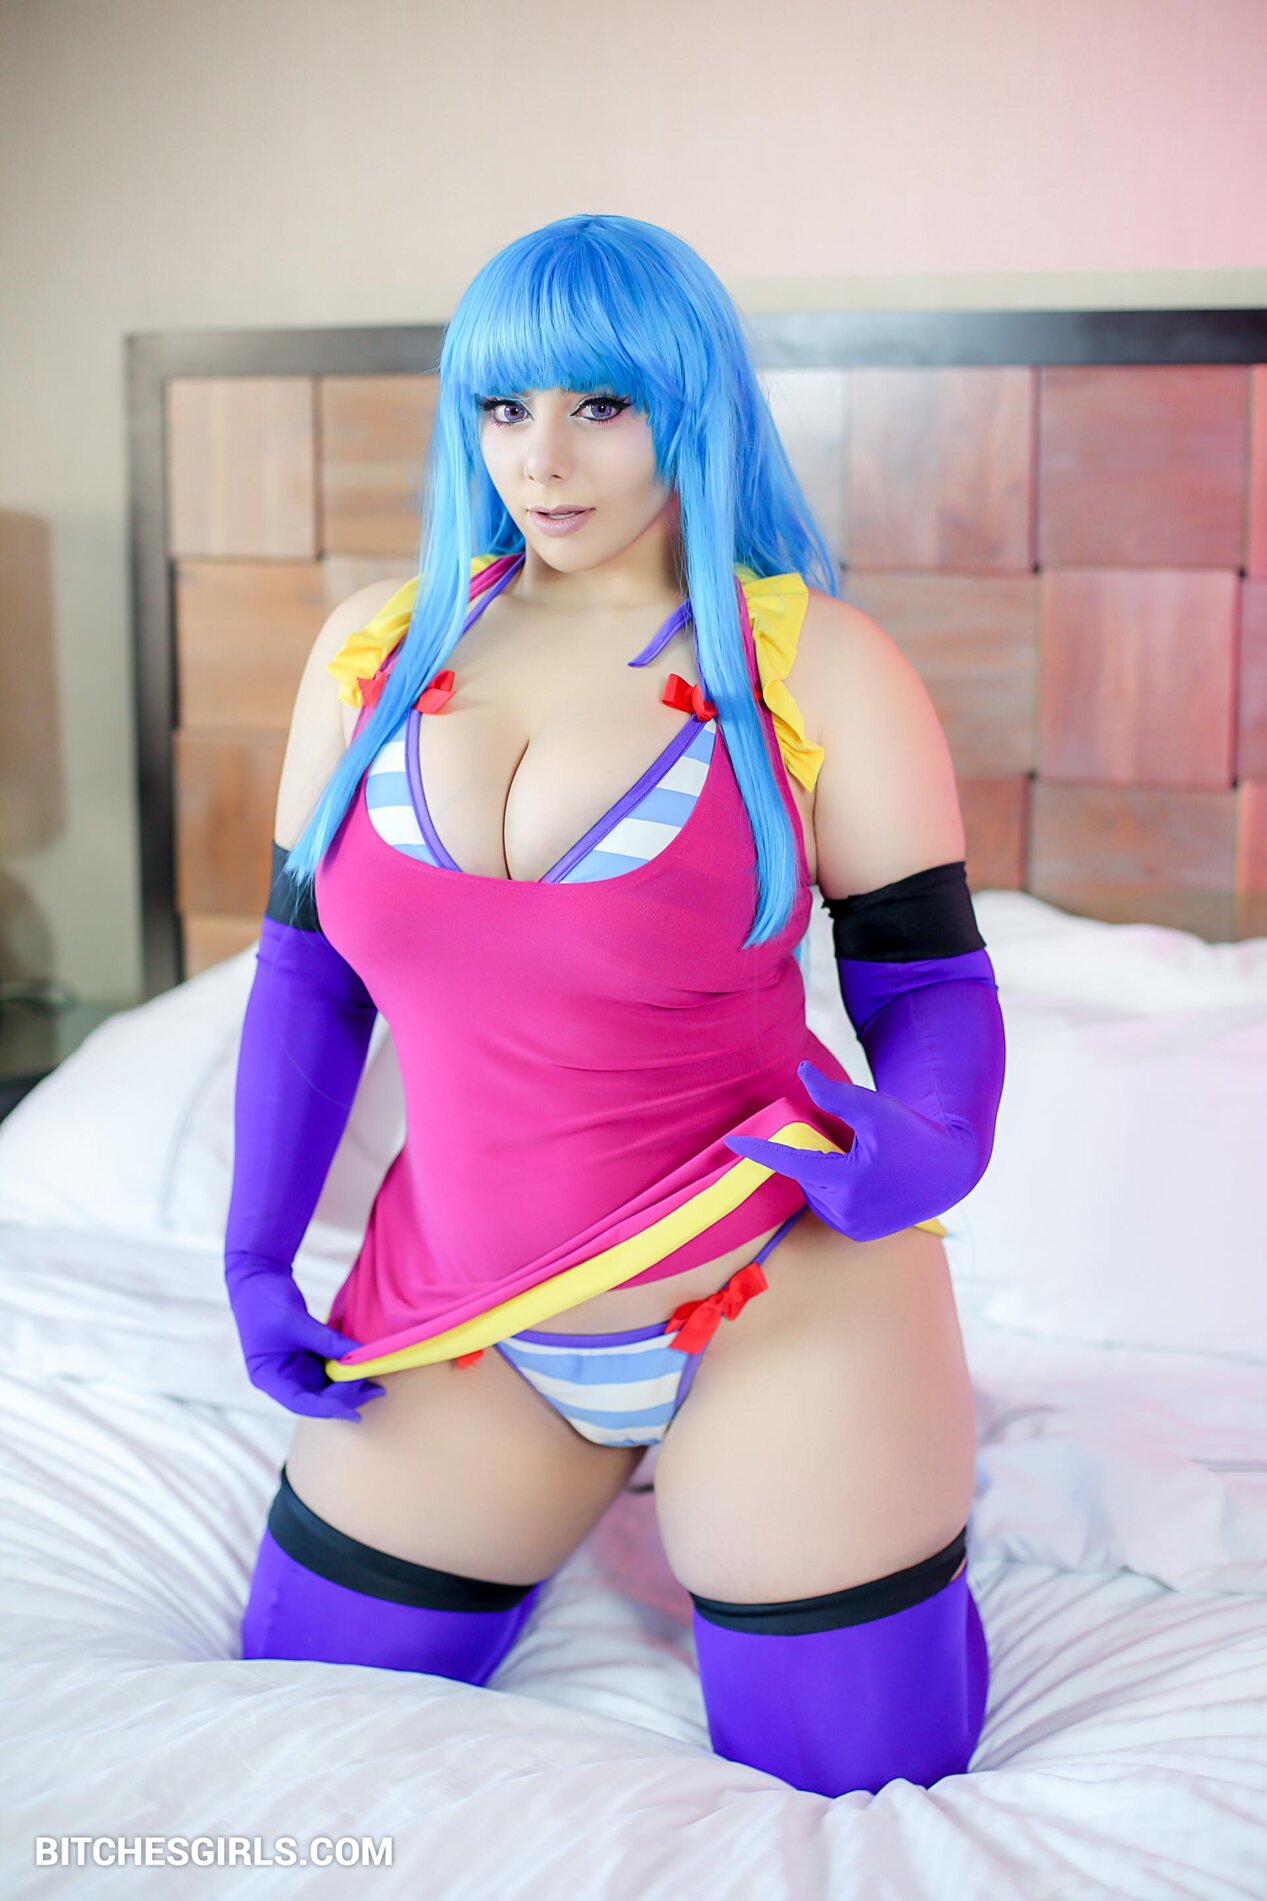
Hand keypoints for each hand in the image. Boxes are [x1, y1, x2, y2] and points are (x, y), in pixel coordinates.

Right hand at [225, 1256, 386, 1419]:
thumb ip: (326, 1341)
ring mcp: (293, 1368)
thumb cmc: (266, 1300)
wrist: (257, 1277)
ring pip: (324, 1386)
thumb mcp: (296, 1322)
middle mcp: (281, 1378)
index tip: (354, 1411)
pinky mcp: (305, 1356)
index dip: (328, 1408)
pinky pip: (328, 1369)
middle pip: (316, 1398)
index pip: (300, 1402)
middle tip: (374, 1390)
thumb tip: (359, 1355)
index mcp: (268, 1377)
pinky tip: (363, 1368)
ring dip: (348, 1386)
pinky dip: (344, 1370)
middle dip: (344, 1397)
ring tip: (375, 1384)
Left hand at [723, 1058, 974, 1243]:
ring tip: (855, 1158)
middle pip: (805, 1174)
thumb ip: (836, 1094)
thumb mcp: (875, 1109)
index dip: (760, 1150)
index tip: (732, 1141)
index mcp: (847, 1181)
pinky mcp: (860, 1234)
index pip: (790, 1162)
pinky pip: (829, 1206)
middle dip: (812, 1154)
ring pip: (815, 1191)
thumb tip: (802, 1071)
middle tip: (843, 1139)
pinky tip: (858, 1175)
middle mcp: (846, 1211)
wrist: (948, 1170)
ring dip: (822, 1172)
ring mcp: (853, 1227)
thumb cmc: (912, 1133)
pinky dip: (832, 1188)